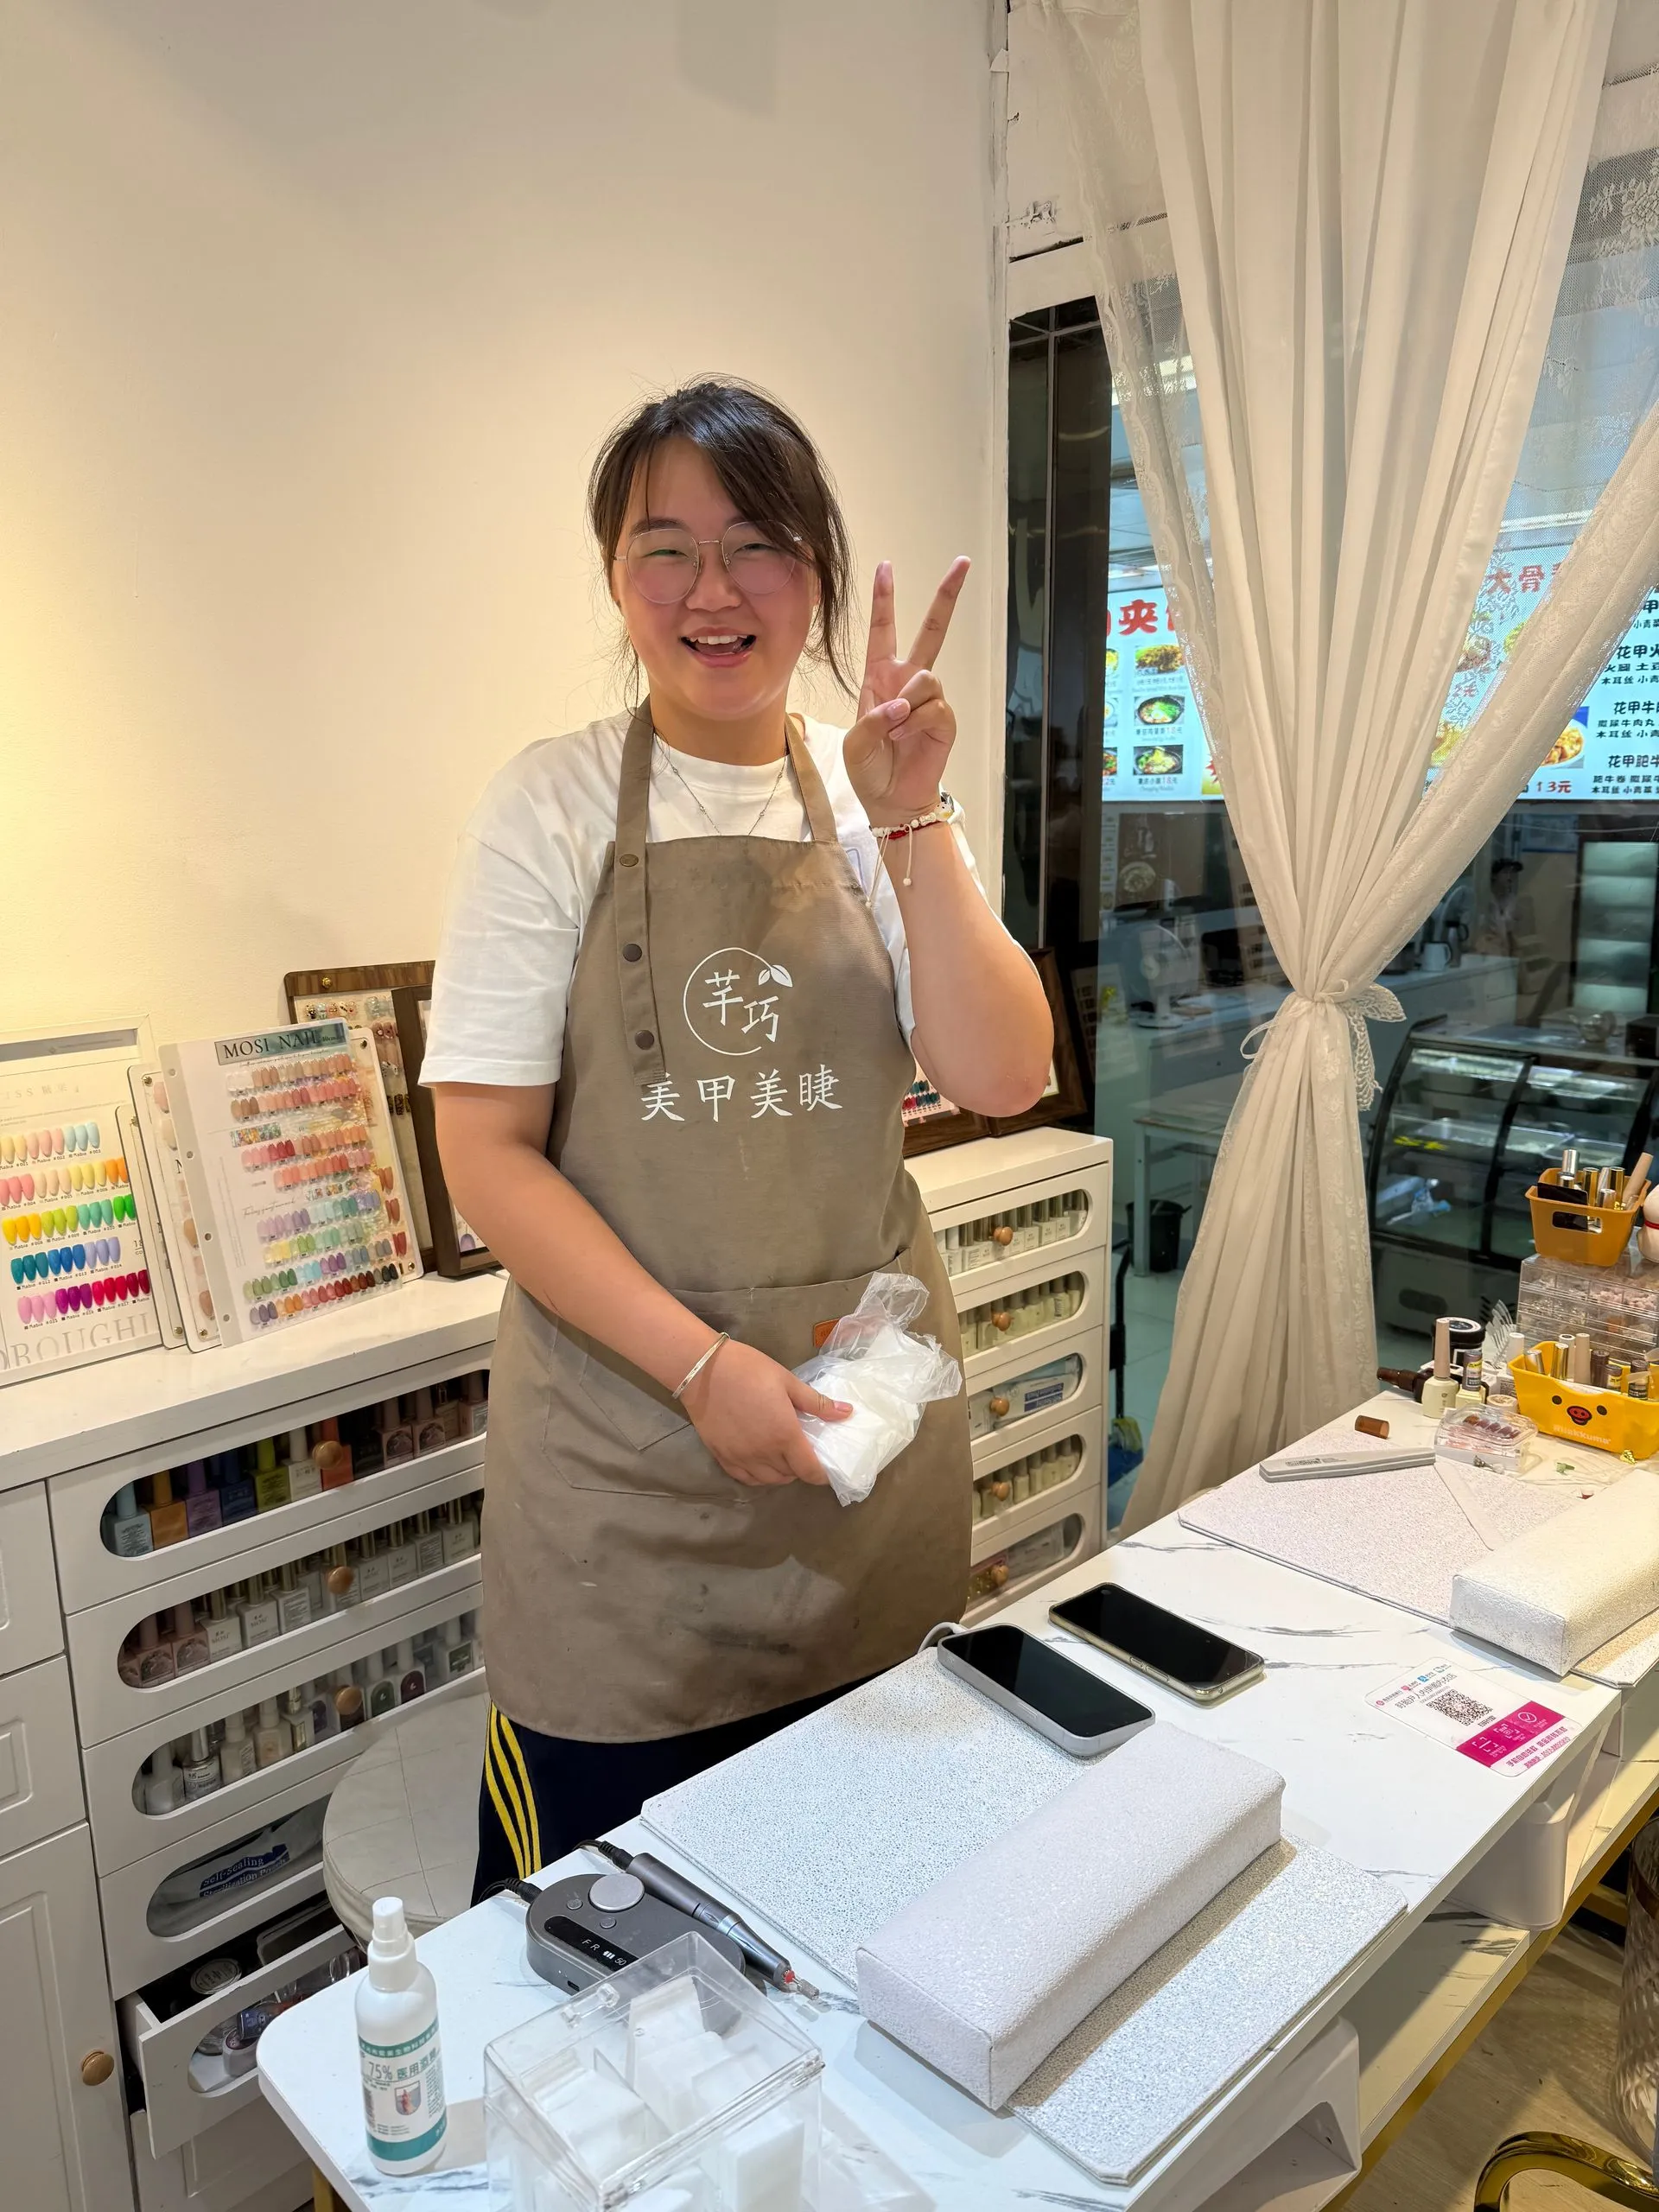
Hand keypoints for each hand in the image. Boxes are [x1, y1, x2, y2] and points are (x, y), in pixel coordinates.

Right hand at [680, 1337, 850, 1487]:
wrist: (702, 1369)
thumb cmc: (749, 1370)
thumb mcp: (787, 1381)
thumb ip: (816, 1403)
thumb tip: (847, 1413)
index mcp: (784, 1436)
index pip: (810, 1471)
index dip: (822, 1475)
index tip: (828, 1469)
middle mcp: (763, 1454)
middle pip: (790, 1476)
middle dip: (802, 1469)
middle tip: (804, 1451)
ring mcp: (741, 1458)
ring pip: (768, 1480)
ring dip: (781, 1473)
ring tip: (784, 1456)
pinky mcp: (722, 1456)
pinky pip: (745, 1478)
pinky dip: (758, 1476)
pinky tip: (761, 1462)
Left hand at [842, 557, 969, 827]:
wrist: (890, 799)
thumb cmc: (868, 768)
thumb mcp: (855, 742)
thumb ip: (873, 718)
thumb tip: (903, 704)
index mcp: (879, 677)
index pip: (883, 630)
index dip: (884, 599)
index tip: (886, 566)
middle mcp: (907, 681)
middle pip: (932, 630)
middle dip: (946, 596)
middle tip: (962, 563)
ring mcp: (929, 699)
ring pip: (927, 676)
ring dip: (907, 704)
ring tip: (895, 731)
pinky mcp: (945, 719)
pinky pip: (934, 706)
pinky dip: (916, 723)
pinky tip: (906, 738)